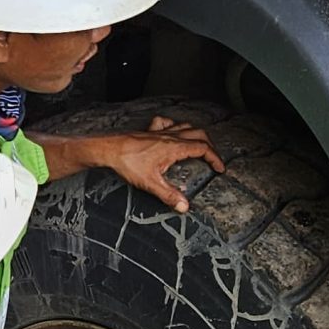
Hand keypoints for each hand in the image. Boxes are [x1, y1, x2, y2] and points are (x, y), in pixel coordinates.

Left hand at [94, 119, 225, 211]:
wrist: (109, 149)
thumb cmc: (127, 163)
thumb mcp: (150, 183)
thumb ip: (169, 195)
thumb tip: (184, 206)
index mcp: (174, 147)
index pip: (203, 149)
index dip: (215, 158)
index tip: (220, 168)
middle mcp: (170, 136)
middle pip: (199, 134)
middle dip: (210, 146)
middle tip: (213, 158)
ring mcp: (159, 132)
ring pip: (185, 126)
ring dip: (196, 134)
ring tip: (199, 145)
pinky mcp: (149, 131)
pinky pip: (166, 123)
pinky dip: (174, 125)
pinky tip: (172, 131)